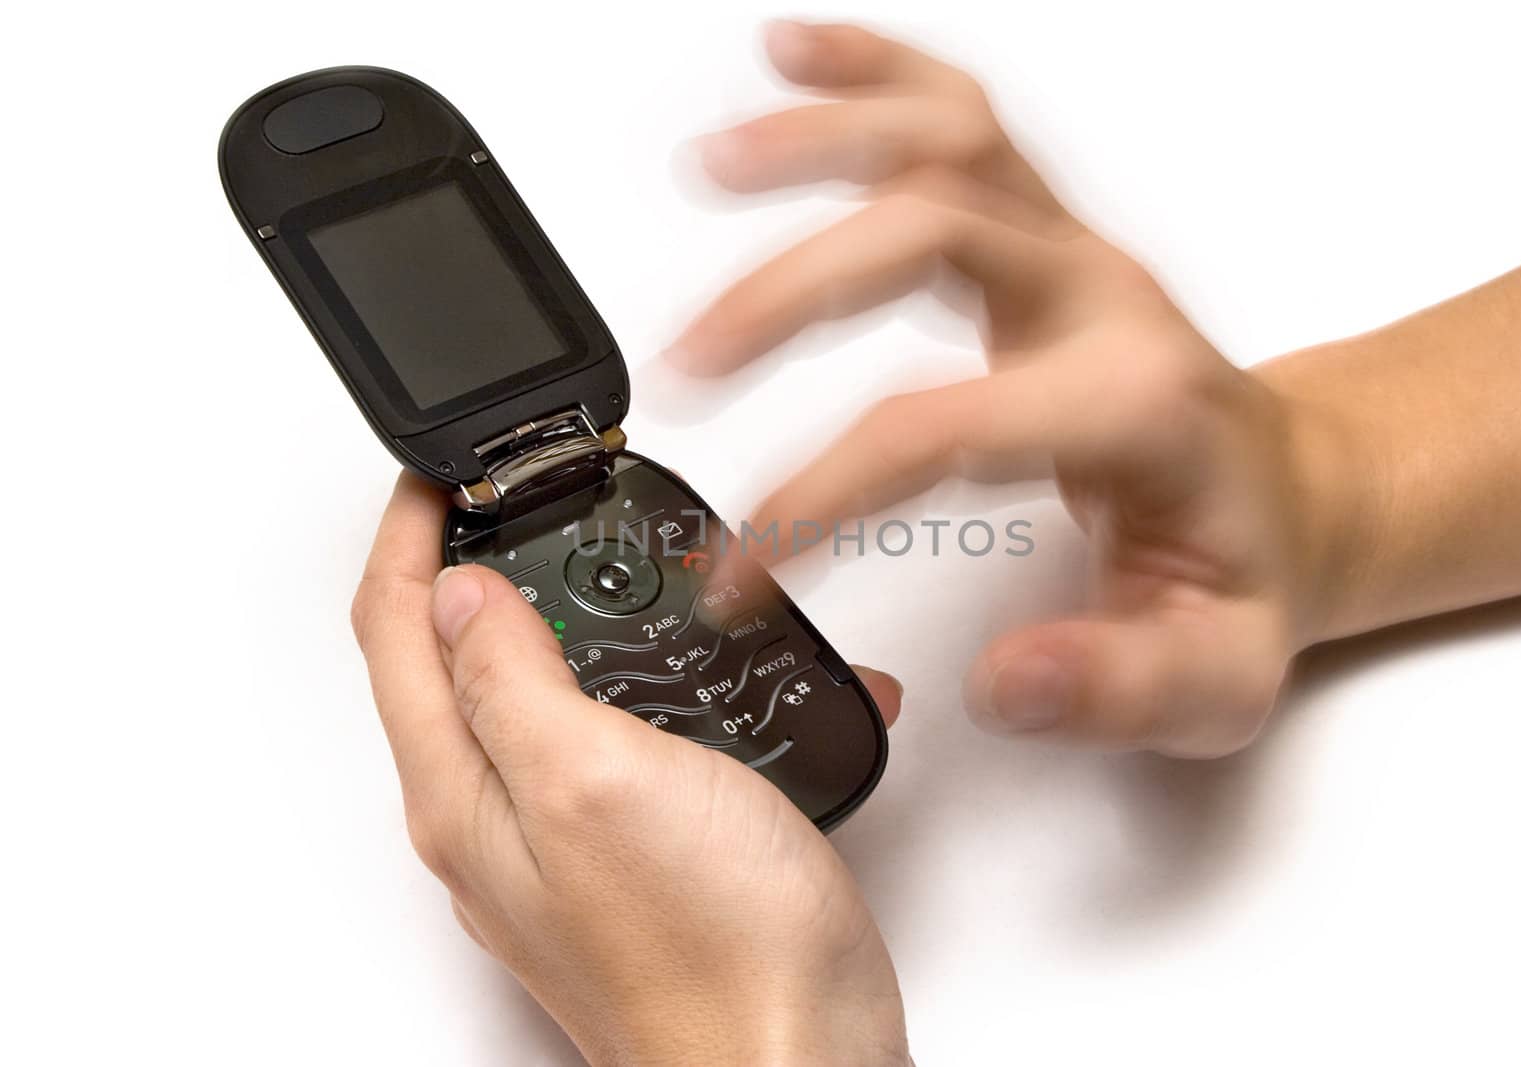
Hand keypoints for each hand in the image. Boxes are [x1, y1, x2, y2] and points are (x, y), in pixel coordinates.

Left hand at [351, 475, 910, 1064]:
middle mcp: (499, 819)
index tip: (437, 469)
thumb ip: (511, 683)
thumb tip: (456, 595)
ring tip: (601, 556)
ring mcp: (564, 838)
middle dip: (470, 562)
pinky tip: (697, 666)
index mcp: (467, 795)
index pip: (393, 632)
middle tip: (509, 498)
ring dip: (564, 613)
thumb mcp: (594, 781)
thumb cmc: (712, 950)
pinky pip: (615, 736)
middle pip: (447, 659)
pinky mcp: (635, 848)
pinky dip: (645, 679)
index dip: (403, 533)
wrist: (798, 1060)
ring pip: (536, 692)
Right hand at [668, 21, 1367, 755]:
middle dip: (793, 291)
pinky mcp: (1047, 233)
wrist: (1288, 498)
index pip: (938, 426)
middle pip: (934, 232)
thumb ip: (1118, 683)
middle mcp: (1103, 300)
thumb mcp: (1216, 674)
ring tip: (715, 161)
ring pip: (947, 139)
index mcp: (1134, 406)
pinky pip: (963, 121)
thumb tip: (1008, 679)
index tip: (744, 564)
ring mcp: (1073, 251)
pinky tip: (797, 54)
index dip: (819, 493)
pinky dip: (876, 74)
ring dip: (824, 135)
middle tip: (693, 362)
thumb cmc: (1243, 574)